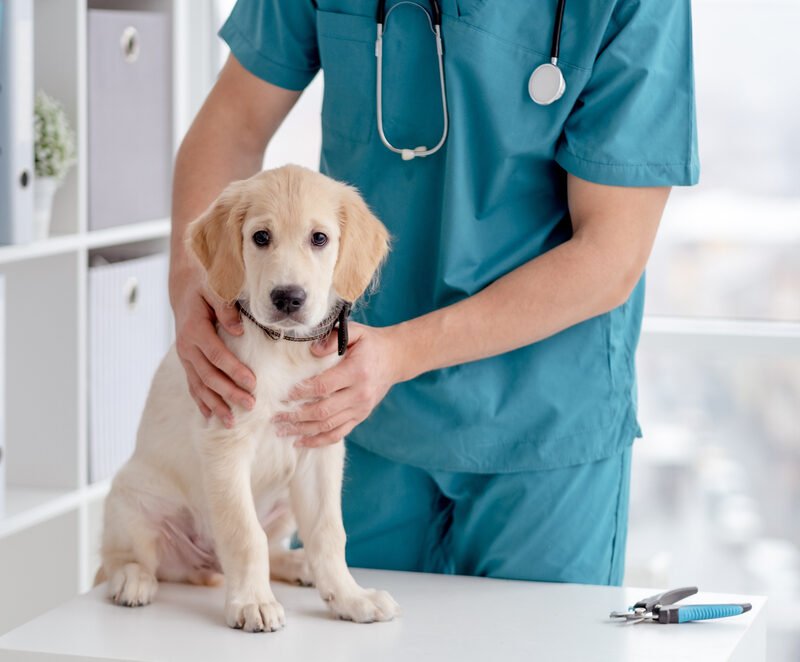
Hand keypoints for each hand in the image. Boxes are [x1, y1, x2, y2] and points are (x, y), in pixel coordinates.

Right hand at [171, 265, 255, 426]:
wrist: (183, 287)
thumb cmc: (204, 285)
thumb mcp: (215, 288)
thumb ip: (226, 308)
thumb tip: (239, 330)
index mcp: (195, 329)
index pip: (217, 355)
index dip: (235, 371)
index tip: (253, 383)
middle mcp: (187, 347)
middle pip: (209, 376)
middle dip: (230, 393)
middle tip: (250, 406)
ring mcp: (185, 356)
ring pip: (199, 385)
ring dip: (215, 404)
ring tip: (231, 422)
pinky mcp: (187, 361)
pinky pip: (193, 384)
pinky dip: (201, 401)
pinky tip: (210, 416)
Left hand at [273, 323, 404, 447]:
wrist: (396, 358)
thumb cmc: (370, 343)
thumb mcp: (356, 332)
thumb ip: (333, 338)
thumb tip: (312, 351)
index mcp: (356, 372)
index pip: (323, 386)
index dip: (301, 392)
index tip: (283, 394)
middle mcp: (360, 393)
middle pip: (322, 411)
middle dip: (296, 416)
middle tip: (275, 417)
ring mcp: (360, 408)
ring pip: (328, 426)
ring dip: (302, 430)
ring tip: (281, 431)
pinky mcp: (360, 416)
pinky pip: (338, 433)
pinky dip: (319, 440)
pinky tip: (301, 441)